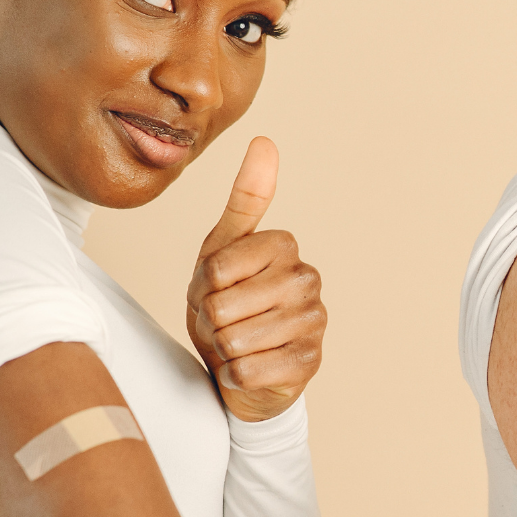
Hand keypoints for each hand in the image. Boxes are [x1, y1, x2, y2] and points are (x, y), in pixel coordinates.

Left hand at [186, 137, 327, 423]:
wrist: (239, 363)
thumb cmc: (228, 300)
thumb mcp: (223, 248)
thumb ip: (246, 198)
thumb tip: (265, 141)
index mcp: (285, 247)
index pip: (217, 267)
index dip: (203, 285)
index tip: (215, 289)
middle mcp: (308, 280)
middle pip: (225, 306)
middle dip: (210, 320)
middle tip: (222, 321)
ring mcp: (313, 322)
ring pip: (237, 340)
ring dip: (222, 348)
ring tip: (234, 342)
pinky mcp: (310, 362)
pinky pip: (250, 371)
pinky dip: (235, 375)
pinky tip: (247, 368)